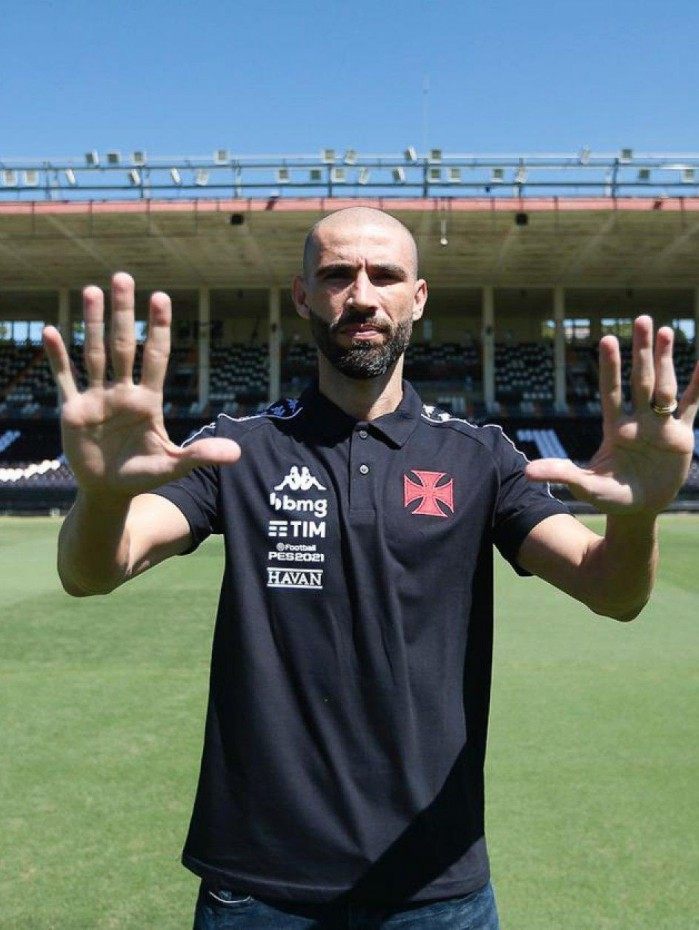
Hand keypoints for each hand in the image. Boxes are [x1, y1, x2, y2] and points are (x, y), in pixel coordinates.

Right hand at [43, 272, 239, 502]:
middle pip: (122, 344)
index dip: (158, 328)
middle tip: (123, 277)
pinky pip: (64, 379)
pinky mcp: (73, 410)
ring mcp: (97, 398)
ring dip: (92, 323)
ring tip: (92, 290)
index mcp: (148, 401)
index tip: (161, 298)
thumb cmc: (143, 476)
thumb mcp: (174, 466)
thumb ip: (201, 456)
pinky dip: (57, 358)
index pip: (155, 357)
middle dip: (122, 313)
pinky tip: (50, 331)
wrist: (109, 492)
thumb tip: (237, 453)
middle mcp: (122, 392)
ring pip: (94, 354)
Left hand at [526, 316, 698, 514]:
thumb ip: (561, 474)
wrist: (637, 510)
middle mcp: (638, 422)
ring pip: (665, 387)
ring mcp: (660, 427)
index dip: (611, 368)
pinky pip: (693, 406)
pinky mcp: (680, 436)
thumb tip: (528, 472)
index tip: (607, 340)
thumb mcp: (586, 486)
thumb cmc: (609, 498)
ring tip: (666, 330)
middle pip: (641, 381)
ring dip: (666, 360)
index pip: (612, 392)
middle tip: (642, 319)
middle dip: (642, 352)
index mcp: (615, 430)